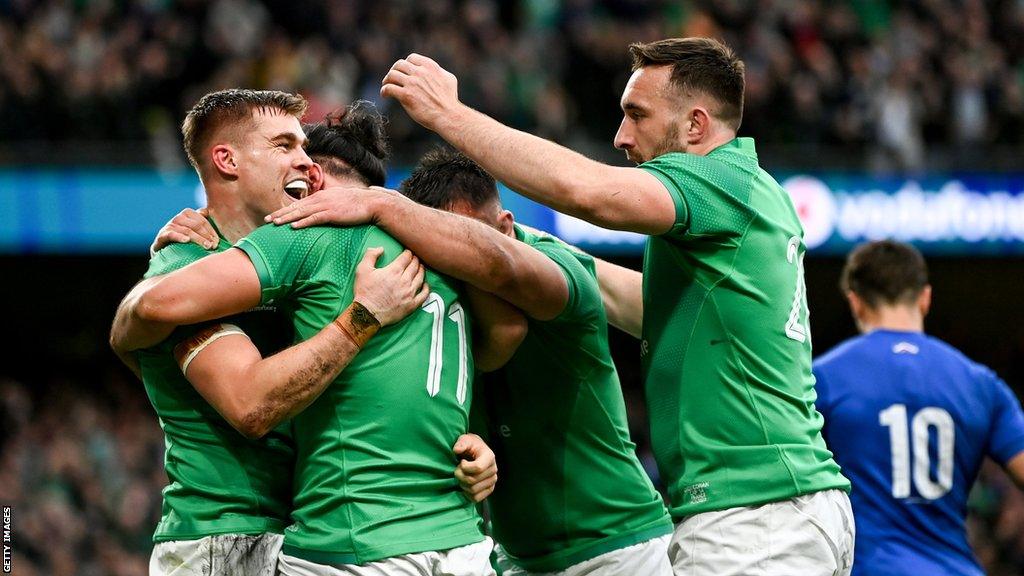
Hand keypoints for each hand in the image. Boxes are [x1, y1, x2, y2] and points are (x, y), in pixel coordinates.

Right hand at [151, 208, 216, 253]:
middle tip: (213, 246)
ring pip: (187, 231)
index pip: (203, 222)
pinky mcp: (162, 235)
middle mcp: (179, 217)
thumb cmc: (182, 238)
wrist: (163, 248)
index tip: (217, 242)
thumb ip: (200, 220)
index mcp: (188, 213)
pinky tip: (186, 241)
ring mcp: (170, 225)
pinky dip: (179, 237)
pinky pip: (172, 235)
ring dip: (198, 239)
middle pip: (197, 226)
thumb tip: (206, 211)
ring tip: (206, 246)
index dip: (212, 232)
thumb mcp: (192, 228)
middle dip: (207, 236)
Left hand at [266, 186, 393, 228]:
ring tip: (274, 223)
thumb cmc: (357, 204)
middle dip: (280, 214)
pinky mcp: (332, 214)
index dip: (285, 210)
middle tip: (266, 220)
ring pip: (301, 212)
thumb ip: (329, 205)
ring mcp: (326, 206)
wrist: (371, 203)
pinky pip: (314, 219)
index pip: (299, 204)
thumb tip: (322, 212)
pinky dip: (302, 222)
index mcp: (321, 196)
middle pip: (296, 207)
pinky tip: (293, 227)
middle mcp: (320, 199)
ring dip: (286, 218)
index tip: (274, 215)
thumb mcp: (339, 201)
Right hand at [353, 247, 429, 326]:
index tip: (408, 252)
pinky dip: (426, 288)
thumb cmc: (364, 291)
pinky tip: (425, 284)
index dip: (408, 253)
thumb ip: (371, 255)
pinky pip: (424, 295)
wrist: (367, 314)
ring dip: (422, 270)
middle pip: (415, 266)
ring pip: (421, 278)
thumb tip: (381, 248)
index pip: (406, 257)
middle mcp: (404, 281)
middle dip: (415, 260)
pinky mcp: (412, 304)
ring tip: (421, 267)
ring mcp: (409, 293)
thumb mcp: (362, 269)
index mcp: (394, 271)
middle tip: (415, 258)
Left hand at [380, 53, 461, 130]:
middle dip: (394, 70)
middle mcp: (420, 72)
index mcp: (430, 66)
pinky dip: (384, 91)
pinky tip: (384, 95)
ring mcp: (412, 83)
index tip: (404, 71)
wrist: (448, 115)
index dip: (406, 64)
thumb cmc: (450, 100)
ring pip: (392, 75)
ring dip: (386, 80)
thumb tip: (434, 71)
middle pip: (399, 64)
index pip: (411, 58)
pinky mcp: (406, 96)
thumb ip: (439, 72)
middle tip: (392, 78)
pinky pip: (389, 88)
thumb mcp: (449, 79)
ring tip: (385, 86)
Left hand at [453, 433, 497, 502]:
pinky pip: (476, 498)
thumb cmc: (470, 446)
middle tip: (458, 469)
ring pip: (473, 490)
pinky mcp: (489, 489)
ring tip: (462, 476)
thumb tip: (457, 449)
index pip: (477, 468)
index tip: (462, 461)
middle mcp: (494, 470)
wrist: (476, 453)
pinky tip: (465, 485)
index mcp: (490, 457)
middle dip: (460, 476)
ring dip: (462, 484)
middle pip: (473, 480)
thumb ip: (461, 443)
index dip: (464, 467)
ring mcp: (492, 481)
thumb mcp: (465, 439)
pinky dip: (467, 494)